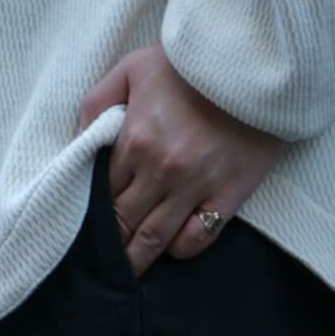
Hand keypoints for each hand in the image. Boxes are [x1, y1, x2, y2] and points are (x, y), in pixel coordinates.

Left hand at [77, 44, 287, 278]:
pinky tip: (173, 244)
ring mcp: (195, 187)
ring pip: (154, 239)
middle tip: (102, 260)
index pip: (102, 191)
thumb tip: (80, 141)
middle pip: (123, 222)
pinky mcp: (228, 196)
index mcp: (134, 140)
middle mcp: (161, 170)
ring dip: (137, 259)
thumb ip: (98, 102)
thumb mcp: (133, 67)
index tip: (90, 221)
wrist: (254, 63)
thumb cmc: (191, 64)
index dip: (94, 209)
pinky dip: (180, 248)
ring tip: (128, 272)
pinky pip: (197, 240)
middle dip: (110, 243)